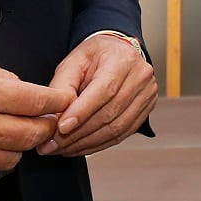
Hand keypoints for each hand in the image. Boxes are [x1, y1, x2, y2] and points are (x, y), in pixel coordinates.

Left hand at [39, 33, 157, 157]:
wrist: (117, 52)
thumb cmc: (94, 56)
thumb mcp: (74, 62)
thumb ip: (63, 87)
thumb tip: (55, 116)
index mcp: (122, 59)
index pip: (104, 90)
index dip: (83, 112)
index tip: (62, 128)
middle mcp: (139, 76)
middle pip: (110, 112)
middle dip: (79, 132)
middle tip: (54, 144)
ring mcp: (146, 94)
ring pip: (117, 128)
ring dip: (87, 143)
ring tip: (63, 148)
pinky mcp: (146, 110)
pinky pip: (122, 134)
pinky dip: (99, 145)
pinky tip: (80, 147)